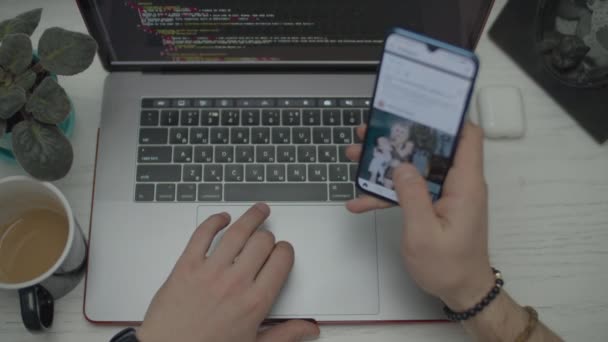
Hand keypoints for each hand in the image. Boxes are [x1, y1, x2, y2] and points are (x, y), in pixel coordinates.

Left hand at [137, 203, 319, 341]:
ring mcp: (209, 272)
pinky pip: (202, 234)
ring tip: (258, 210)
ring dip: (251, 217)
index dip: (285, 251)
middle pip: (262, 242)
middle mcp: (234, 282)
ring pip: (237, 232)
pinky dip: (214, 221)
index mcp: (254, 302)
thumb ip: (285, 334)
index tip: (282, 252)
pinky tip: (221, 218)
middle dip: (269, 236)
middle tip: (268, 238)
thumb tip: (309, 328)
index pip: (281, 260)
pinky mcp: (186, 267)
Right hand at [346, 123, 493, 310]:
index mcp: (465, 184)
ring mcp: (446, 193)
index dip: (447, 117)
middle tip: (369, 132)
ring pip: (416, 166)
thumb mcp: (424, 233)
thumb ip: (412, 196)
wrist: (461, 291)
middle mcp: (458, 183)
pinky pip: (410, 189)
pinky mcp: (435, 204)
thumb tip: (402, 166)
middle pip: (431, 147)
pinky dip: (387, 192)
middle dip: (400, 137)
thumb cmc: (449, 266)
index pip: (467, 136)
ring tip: (356, 157)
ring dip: (386, 163)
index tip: (417, 107)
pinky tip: (361, 201)